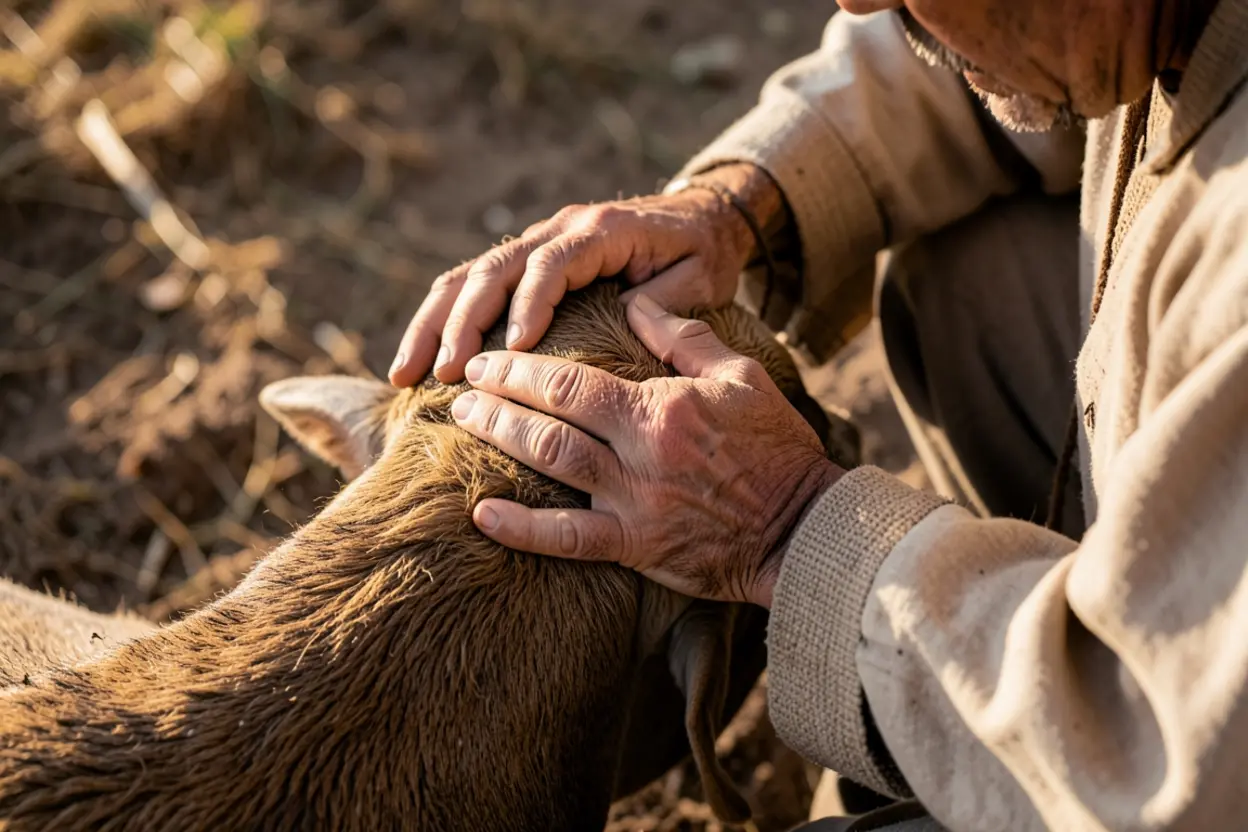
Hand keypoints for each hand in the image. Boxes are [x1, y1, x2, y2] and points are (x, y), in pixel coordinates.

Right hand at [388, 163, 783, 386]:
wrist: (702, 218)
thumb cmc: (704, 254)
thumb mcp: (701, 275)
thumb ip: (667, 299)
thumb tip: (625, 320)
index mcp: (601, 230)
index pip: (551, 262)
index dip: (528, 303)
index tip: (513, 350)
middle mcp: (559, 229)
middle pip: (495, 268)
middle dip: (462, 320)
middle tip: (443, 372)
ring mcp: (537, 242)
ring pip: (469, 275)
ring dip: (433, 323)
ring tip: (404, 374)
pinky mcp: (525, 262)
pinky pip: (472, 285)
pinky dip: (441, 320)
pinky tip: (418, 362)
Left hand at [449, 294, 842, 607]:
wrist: (801, 527)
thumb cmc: (776, 447)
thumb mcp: (739, 377)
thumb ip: (683, 337)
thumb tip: (633, 303)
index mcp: (662, 407)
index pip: (573, 379)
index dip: (520, 368)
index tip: (488, 358)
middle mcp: (641, 453)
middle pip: (550, 418)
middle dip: (498, 398)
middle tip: (462, 385)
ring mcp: (634, 503)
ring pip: (551, 465)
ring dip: (502, 440)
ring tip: (466, 421)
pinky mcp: (635, 547)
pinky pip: (567, 540)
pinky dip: (521, 528)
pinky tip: (482, 514)